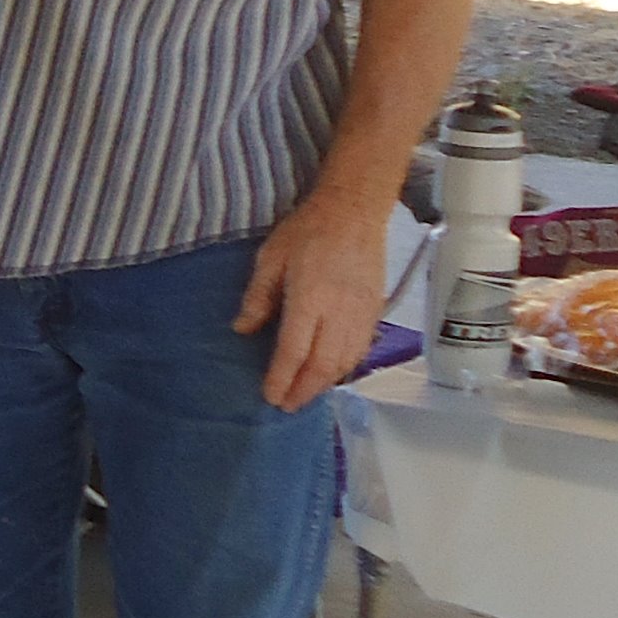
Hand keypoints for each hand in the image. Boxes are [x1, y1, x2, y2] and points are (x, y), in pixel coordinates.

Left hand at [233, 191, 390, 412]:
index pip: (295, 350)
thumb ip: (258, 296)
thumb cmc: (309, 229)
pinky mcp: (374, 311)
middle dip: (304, 390)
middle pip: (323, 365)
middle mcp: (339, 311)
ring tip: (305, 394)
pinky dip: (345, 368)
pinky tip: (331, 373)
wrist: (355, 211)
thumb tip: (242, 329)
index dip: (282, 378)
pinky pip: (361, 350)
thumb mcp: (270, 257)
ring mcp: (360, 313)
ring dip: (324, 384)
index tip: (270, 395)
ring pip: (345, 362)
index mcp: (310, 297)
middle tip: (287, 406)